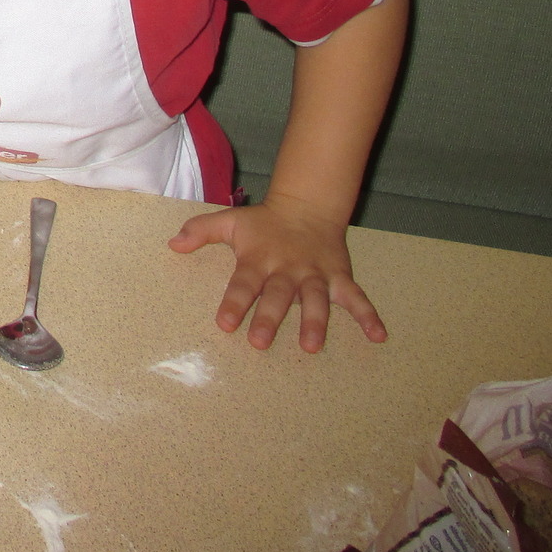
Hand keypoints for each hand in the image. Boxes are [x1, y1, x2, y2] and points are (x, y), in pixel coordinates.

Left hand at [169, 193, 386, 351]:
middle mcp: (287, 269)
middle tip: (260, 342)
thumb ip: (200, 231)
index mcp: (259, 259)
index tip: (225, 324)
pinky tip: (379, 336)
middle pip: (278, 295)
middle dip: (269, 317)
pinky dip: (369, 315)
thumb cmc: (263, 223)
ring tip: (311, 345)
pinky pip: (357, 297)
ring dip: (315, 321)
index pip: (243, 283)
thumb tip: (172, 244)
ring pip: (316, 299)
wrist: (307, 206)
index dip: (234, 302)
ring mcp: (315, 274)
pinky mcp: (339, 276)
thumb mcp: (229, 221)